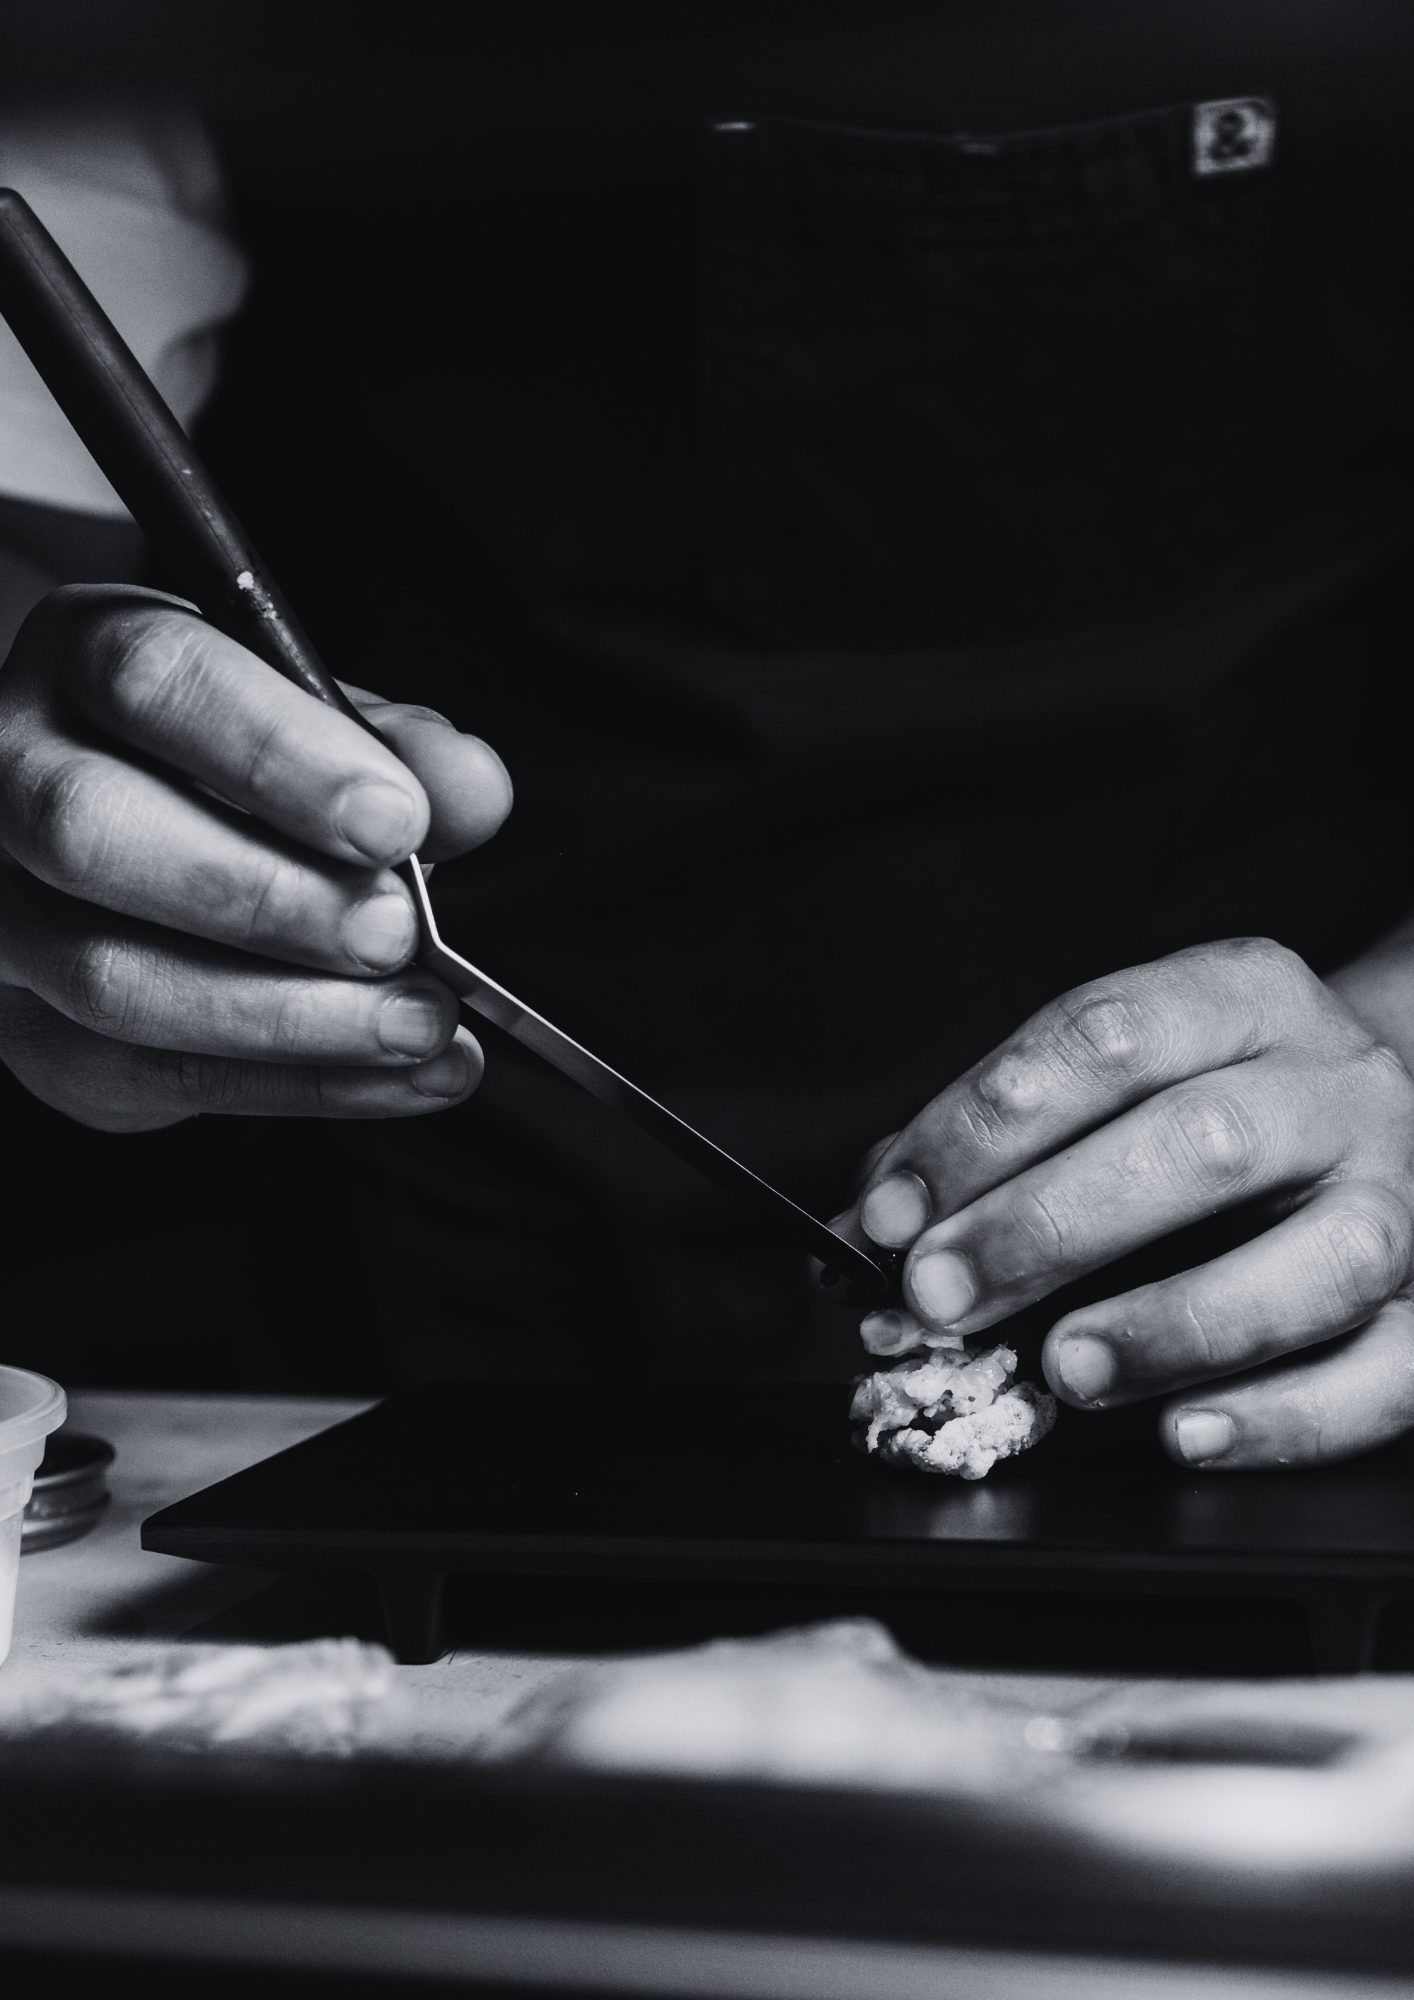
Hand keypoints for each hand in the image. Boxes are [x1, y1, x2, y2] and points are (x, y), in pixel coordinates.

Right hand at [0, 586, 511, 1129]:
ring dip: (289, 1016)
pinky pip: (148, 1076)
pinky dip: (299, 1086)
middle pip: (91, 832)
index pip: (154, 680)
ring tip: (418, 1022)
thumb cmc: (240, 770)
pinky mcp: (31, 1030)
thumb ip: (398, 748)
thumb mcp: (322, 726)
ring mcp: (0, 914)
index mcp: (85, 657)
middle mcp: (11, 775)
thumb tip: (470, 792)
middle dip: (265, 897)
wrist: (153, 836)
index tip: (395, 821)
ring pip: (107, 977)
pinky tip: (403, 1075)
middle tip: (396, 935)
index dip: (279, 755)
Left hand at [831, 938, 1413, 1470]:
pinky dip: (1284, 1416)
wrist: (1385, 1110)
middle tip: (942, 1296)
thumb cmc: (1206, 1106)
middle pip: (1200, 1142)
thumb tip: (868, 1231)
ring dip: (1175, 1321)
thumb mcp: (1109, 1082)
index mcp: (1241, 997)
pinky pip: (1387, 1372)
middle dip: (1048, 1225)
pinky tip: (1185, 1432)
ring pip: (1320, 1260)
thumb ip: (991, 1146)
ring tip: (1064, 1368)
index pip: (1106, 1036)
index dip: (985, 1126)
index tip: (897, 1210)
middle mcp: (1335, 1086)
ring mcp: (1401, 1196)